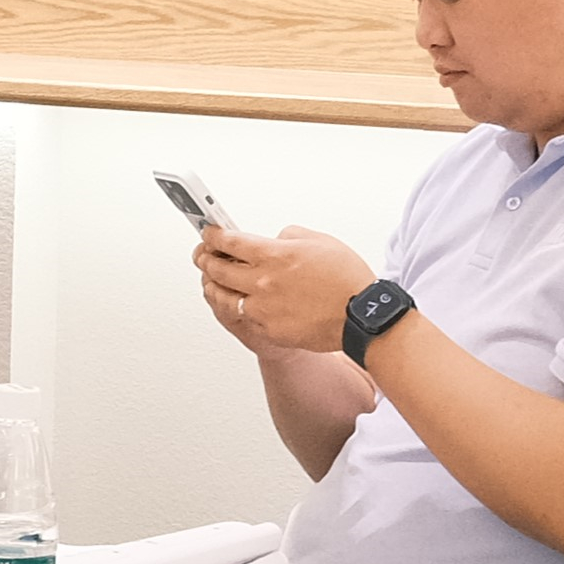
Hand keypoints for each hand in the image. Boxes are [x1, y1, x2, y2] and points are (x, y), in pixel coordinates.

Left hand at [194, 225, 377, 353]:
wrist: (361, 316)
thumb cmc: (346, 279)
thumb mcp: (319, 241)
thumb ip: (289, 235)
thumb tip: (275, 239)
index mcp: (274, 255)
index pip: (229, 241)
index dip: (213, 235)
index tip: (208, 233)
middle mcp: (263, 282)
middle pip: (217, 269)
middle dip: (204, 258)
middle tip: (202, 254)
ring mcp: (263, 309)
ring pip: (223, 297)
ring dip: (213, 286)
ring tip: (212, 280)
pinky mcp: (269, 330)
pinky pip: (244, 317)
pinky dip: (239, 307)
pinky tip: (239, 302)